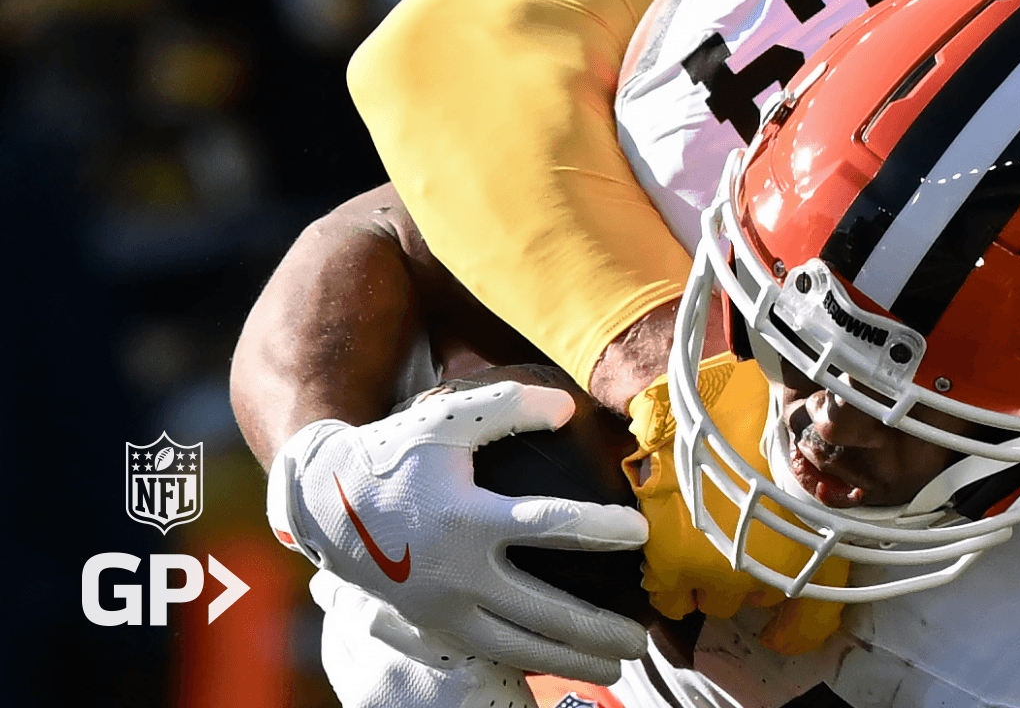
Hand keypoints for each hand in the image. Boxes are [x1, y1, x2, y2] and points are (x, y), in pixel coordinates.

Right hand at [268, 380, 651, 682]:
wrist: (325, 502)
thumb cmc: (394, 454)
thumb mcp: (448, 418)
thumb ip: (510, 407)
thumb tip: (568, 408)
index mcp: (466, 518)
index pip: (548, 527)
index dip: (599, 530)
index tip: (640, 534)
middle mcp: (457, 573)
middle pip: (541, 611)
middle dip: (596, 628)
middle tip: (641, 638)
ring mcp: (442, 607)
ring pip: (518, 646)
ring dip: (570, 659)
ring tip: (615, 667)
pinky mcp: (431, 625)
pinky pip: (490, 652)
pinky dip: (531, 662)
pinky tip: (564, 664)